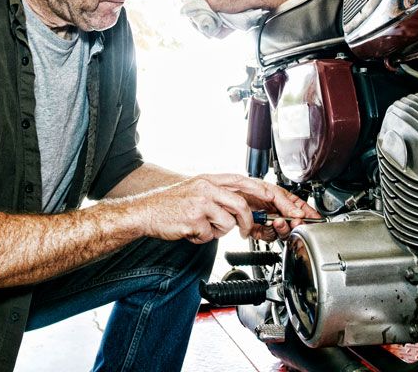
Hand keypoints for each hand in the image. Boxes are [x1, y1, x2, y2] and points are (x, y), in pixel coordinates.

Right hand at [133, 174, 256, 243]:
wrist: (146, 212)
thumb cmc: (170, 204)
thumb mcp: (195, 189)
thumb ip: (216, 194)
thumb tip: (239, 207)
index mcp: (207, 179)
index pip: (239, 180)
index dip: (257, 188)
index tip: (271, 195)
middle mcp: (205, 188)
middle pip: (240, 204)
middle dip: (247, 222)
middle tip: (245, 232)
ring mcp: (200, 203)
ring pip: (227, 223)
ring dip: (217, 231)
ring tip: (202, 227)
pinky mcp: (194, 219)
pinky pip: (209, 235)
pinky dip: (202, 238)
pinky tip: (190, 231)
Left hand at [240, 183, 320, 242]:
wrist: (234, 195)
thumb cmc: (252, 188)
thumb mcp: (273, 192)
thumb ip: (286, 204)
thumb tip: (299, 213)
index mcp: (287, 203)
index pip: (303, 211)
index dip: (311, 217)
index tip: (316, 221)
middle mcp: (281, 214)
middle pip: (295, 225)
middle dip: (297, 225)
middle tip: (297, 221)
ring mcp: (272, 223)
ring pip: (284, 233)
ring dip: (283, 228)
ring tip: (280, 220)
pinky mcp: (261, 231)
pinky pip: (270, 236)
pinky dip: (271, 230)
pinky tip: (269, 223)